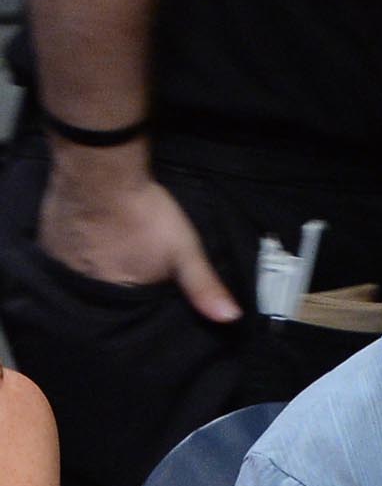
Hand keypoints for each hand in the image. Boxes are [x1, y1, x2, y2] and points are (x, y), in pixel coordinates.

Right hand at [36, 151, 240, 321]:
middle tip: (123, 276)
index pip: (126, 317)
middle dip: (112, 290)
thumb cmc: (143, 212)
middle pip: (100, 297)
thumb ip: (203, 286)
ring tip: (105, 261)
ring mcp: (60, 260)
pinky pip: (59, 257)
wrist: (99, 166)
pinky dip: (71, 255)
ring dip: (90, 273)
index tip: (142, 300)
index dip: (136, 309)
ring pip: (78, 277)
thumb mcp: (184, 251)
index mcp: (116, 294)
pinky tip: (83, 244)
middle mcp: (83, 284)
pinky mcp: (46, 236)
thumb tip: (231, 318)